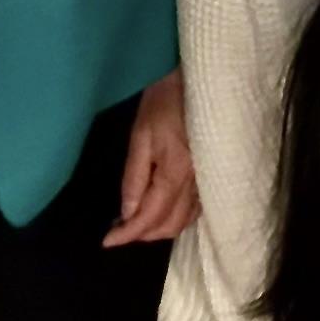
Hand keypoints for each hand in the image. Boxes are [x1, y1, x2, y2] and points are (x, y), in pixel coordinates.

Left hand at [102, 68, 199, 247]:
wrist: (201, 79)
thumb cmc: (164, 101)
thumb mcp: (141, 135)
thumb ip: (134, 177)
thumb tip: (127, 213)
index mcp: (175, 172)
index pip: (150, 215)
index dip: (128, 233)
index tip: (107, 241)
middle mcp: (196, 182)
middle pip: (170, 224)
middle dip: (143, 234)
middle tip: (119, 230)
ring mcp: (207, 179)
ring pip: (186, 220)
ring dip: (161, 228)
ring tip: (137, 223)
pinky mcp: (211, 173)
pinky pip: (197, 208)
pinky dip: (178, 218)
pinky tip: (163, 211)